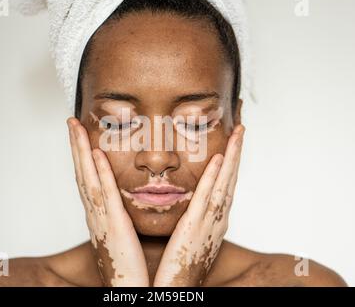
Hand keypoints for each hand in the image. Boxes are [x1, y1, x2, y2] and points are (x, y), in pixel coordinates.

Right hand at [66, 117, 148, 286]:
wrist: (127, 287)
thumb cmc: (127, 264)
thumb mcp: (120, 233)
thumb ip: (117, 215)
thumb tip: (120, 201)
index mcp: (99, 214)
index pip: (87, 178)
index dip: (80, 156)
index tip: (79, 135)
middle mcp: (94, 212)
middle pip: (81, 172)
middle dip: (75, 146)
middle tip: (71, 122)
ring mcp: (101, 217)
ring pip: (87, 177)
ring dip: (80, 151)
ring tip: (75, 127)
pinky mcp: (114, 223)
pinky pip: (105, 193)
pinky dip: (99, 172)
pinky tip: (95, 153)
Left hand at [153, 124, 244, 286]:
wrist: (177, 288)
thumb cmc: (180, 265)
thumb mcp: (192, 237)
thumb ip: (194, 219)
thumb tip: (192, 207)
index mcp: (214, 220)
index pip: (225, 186)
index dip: (231, 164)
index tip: (232, 144)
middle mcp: (218, 219)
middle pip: (231, 180)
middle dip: (237, 154)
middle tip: (242, 130)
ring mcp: (210, 222)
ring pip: (225, 183)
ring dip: (232, 158)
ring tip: (238, 134)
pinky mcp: (196, 226)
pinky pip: (207, 198)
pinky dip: (215, 178)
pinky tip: (220, 159)